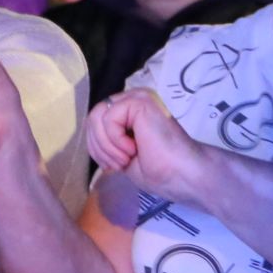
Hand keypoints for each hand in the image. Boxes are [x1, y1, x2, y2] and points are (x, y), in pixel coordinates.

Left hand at [87, 89, 207, 203]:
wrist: (182, 174)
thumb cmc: (160, 170)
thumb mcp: (122, 154)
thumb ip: (107, 139)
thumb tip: (90, 137)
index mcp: (130, 111)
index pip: (95, 122)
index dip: (98, 148)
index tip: (117, 165)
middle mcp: (133, 99)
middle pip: (92, 118)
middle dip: (100, 148)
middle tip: (122, 163)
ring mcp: (137, 97)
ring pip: (96, 117)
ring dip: (108, 146)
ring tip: (128, 157)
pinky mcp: (140, 101)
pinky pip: (108, 118)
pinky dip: (116, 140)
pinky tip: (135, 148)